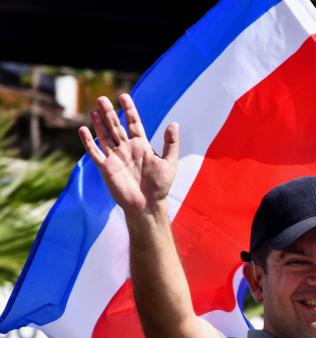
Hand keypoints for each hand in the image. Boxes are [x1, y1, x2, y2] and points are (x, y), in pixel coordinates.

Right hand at [78, 94, 178, 215]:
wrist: (147, 205)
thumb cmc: (160, 186)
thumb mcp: (169, 162)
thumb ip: (171, 143)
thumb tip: (174, 123)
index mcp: (142, 146)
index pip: (134, 123)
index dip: (129, 110)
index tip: (124, 96)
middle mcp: (127, 149)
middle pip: (116, 126)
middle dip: (110, 112)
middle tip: (102, 98)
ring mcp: (116, 158)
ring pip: (105, 136)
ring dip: (99, 123)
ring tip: (94, 109)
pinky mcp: (106, 168)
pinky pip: (95, 152)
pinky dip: (89, 141)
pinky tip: (83, 129)